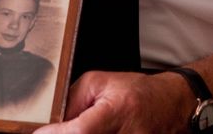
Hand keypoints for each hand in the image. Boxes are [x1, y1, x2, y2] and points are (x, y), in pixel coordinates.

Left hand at [35, 71, 195, 133]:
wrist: (172, 103)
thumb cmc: (136, 91)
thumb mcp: (100, 82)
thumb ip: (72, 101)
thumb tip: (51, 124)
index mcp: (120, 109)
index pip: (81, 131)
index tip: (40, 133)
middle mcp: (129, 133)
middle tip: (58, 131)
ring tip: (86, 127)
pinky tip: (100, 130)